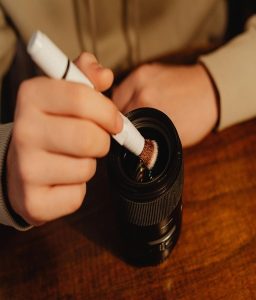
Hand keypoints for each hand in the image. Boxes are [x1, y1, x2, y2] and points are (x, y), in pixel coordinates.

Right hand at [6, 52, 121, 225]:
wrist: (20, 167)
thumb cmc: (51, 126)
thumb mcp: (64, 93)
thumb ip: (85, 76)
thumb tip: (105, 75)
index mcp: (32, 97)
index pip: (82, 99)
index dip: (107, 112)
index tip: (114, 121)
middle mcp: (24, 131)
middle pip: (89, 138)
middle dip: (102, 141)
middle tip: (94, 141)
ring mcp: (25, 169)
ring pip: (86, 168)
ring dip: (88, 164)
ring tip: (72, 159)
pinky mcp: (33, 201)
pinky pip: (77, 195)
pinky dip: (78, 189)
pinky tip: (62, 180)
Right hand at [112, 63, 217, 146]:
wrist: (213, 90)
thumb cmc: (199, 114)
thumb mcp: (175, 135)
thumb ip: (151, 140)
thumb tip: (135, 146)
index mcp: (147, 103)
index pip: (117, 121)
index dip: (117, 133)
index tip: (120, 138)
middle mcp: (141, 85)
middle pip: (113, 106)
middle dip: (116, 120)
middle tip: (125, 130)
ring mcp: (142, 74)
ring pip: (117, 95)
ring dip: (120, 107)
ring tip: (130, 117)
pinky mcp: (145, 69)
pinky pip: (126, 86)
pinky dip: (127, 96)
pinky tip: (135, 104)